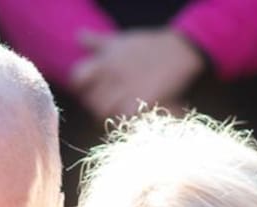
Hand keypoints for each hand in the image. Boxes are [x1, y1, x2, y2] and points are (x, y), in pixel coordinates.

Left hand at [69, 28, 204, 119]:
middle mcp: (111, 74)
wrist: (178, 51)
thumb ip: (97, 42)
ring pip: (104, 112)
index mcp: (104, 60)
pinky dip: (126, 120)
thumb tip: (78, 37)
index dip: (82, 89)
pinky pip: (124, 118)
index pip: (78, 79)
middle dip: (97, 105)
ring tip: (122, 112)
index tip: (92, 92)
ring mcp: (126, 89)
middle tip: (111, 106)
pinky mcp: (141, 102)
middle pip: (91, 100)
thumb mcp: (120, 40)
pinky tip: (134, 115)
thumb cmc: (149, 46)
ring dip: (111, 115)